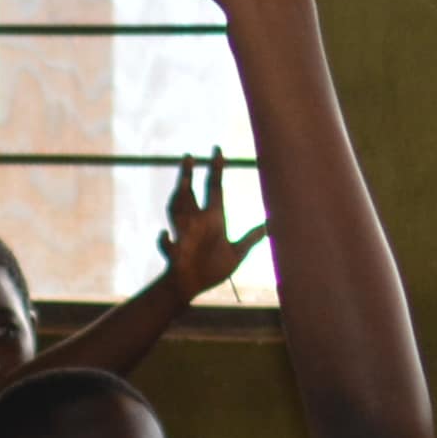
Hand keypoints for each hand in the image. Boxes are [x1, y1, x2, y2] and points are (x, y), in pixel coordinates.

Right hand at [155, 150, 253, 296]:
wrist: (194, 287)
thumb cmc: (212, 269)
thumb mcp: (237, 253)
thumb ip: (252, 238)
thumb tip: (272, 225)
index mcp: (213, 219)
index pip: (214, 188)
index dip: (216, 170)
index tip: (218, 150)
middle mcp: (196, 222)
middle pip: (190, 193)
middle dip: (188, 176)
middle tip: (190, 157)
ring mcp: (184, 235)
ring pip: (176, 211)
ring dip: (177, 198)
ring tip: (181, 186)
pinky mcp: (176, 253)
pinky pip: (168, 245)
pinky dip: (165, 241)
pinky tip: (164, 235)